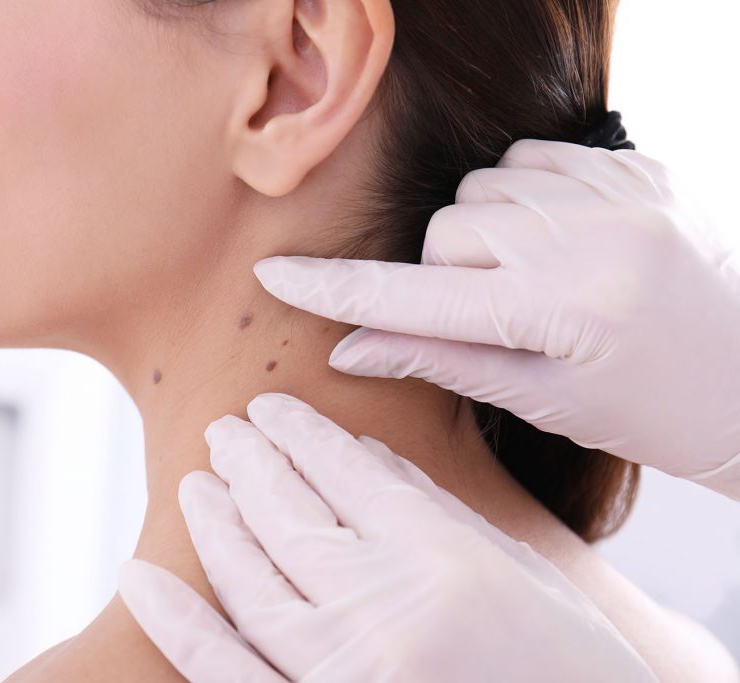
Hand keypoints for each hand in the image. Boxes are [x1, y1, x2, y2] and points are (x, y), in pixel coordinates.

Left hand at [118, 392, 656, 682]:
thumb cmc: (566, 660)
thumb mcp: (516, 571)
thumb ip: (431, 509)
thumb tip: (359, 452)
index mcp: (443, 555)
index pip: (344, 469)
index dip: (299, 432)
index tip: (271, 407)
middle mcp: (387, 605)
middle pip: (288, 514)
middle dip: (249, 462)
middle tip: (225, 431)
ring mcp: (347, 667)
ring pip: (252, 578)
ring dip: (216, 522)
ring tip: (198, 480)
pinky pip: (229, 670)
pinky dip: (180, 623)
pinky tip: (142, 577)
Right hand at [252, 140, 739, 498]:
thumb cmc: (654, 410)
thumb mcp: (543, 400)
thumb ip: (441, 359)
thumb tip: (348, 347)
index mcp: (566, 309)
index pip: (418, 297)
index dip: (339, 290)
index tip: (276, 275)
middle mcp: (592, 235)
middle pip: (445, 231)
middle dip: (448, 276)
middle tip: (500, 317)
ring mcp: (619, 189)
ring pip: (480, 191)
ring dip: (484, 234)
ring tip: (536, 278)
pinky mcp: (635, 163)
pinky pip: (530, 159)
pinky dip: (524, 197)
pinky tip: (561, 238)